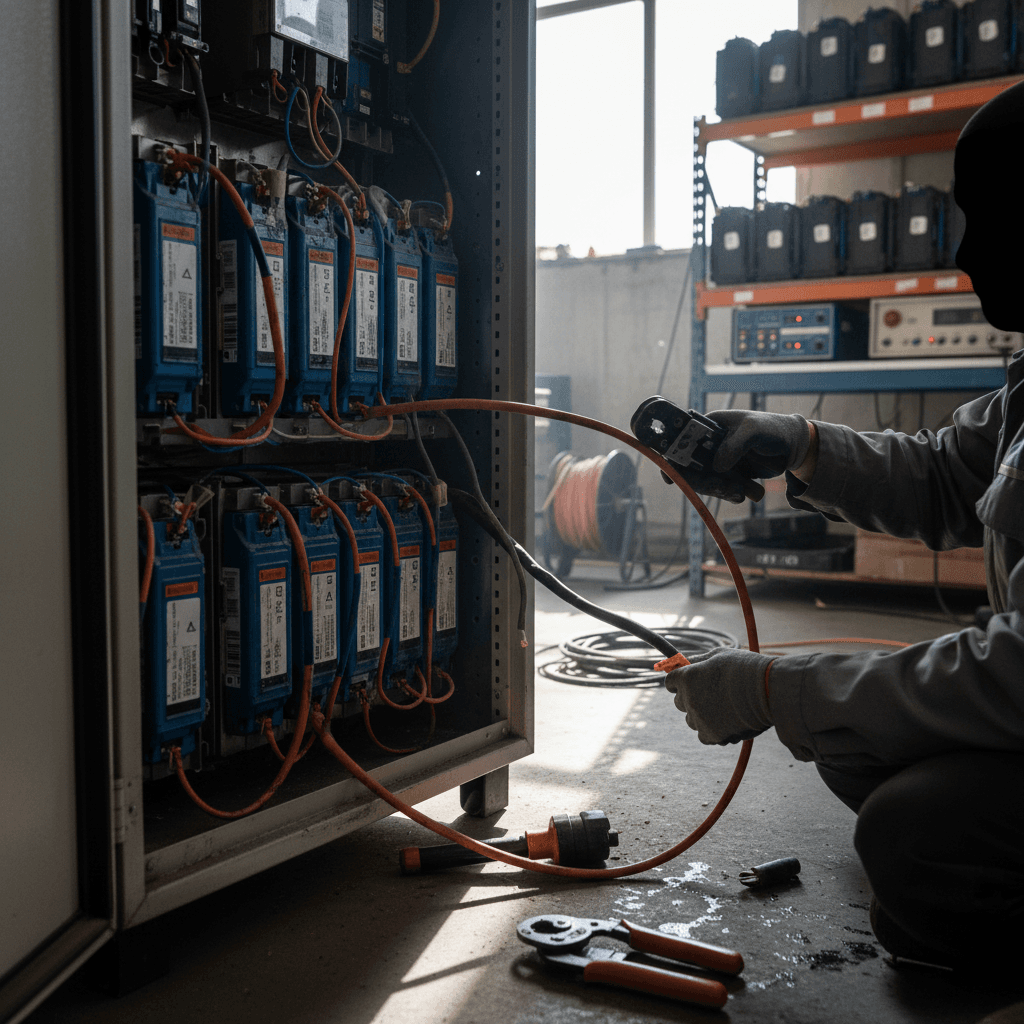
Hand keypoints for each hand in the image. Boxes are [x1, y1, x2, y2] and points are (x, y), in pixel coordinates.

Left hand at [663, 649, 775, 744]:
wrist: (769, 691)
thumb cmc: (746, 669)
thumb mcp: (720, 656)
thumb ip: (699, 661)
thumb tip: (686, 662)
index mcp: (687, 678)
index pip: (670, 682)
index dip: (680, 681)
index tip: (690, 681)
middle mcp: (688, 699)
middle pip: (679, 702)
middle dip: (691, 698)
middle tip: (712, 693)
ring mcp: (698, 719)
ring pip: (692, 720)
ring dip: (702, 715)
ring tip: (725, 708)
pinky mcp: (711, 736)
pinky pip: (704, 735)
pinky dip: (713, 731)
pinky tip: (728, 721)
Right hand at [671, 410, 812, 503]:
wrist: (793, 446)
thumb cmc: (772, 429)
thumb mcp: (754, 431)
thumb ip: (735, 445)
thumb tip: (717, 466)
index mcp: (710, 426)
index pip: (682, 442)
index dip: (673, 460)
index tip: (671, 477)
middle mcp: (711, 444)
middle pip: (693, 469)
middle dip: (705, 482)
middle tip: (723, 488)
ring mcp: (720, 461)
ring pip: (709, 482)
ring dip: (723, 491)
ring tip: (743, 492)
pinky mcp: (731, 474)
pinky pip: (724, 489)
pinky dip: (734, 494)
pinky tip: (748, 493)